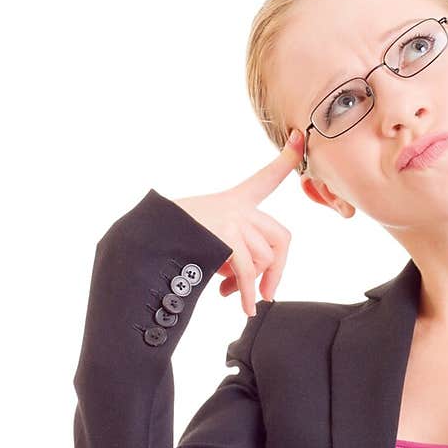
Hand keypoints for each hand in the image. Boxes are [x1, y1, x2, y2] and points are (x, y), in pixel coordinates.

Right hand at [171, 131, 302, 316]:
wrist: (146, 239)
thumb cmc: (174, 240)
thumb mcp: (211, 239)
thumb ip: (238, 255)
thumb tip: (255, 288)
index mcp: (234, 201)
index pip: (265, 179)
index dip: (285, 160)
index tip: (300, 139)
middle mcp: (238, 207)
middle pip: (280, 238)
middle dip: (277, 270)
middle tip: (268, 292)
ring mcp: (233, 219)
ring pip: (263, 261)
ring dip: (249, 285)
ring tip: (228, 293)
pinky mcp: (226, 236)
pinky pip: (249, 272)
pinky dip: (248, 294)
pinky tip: (245, 308)